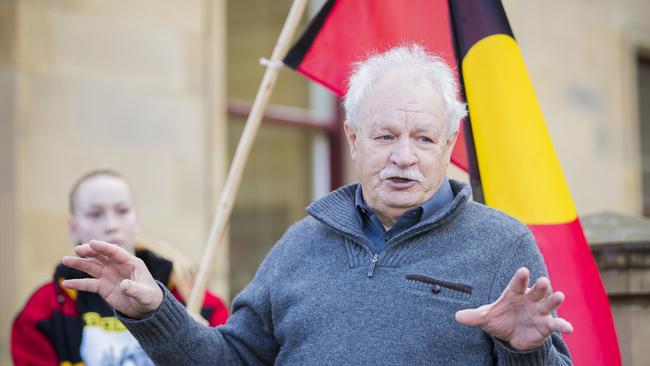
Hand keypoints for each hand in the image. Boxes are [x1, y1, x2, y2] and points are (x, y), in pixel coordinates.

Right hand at [62, 240, 163, 318]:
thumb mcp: (144, 295)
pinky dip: (78, 283)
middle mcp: (118, 266)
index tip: (92, 243)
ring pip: (92, 267)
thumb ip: (134, 289)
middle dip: (90, 251)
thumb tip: (123, 285)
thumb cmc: (149, 298)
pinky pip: (89, 284)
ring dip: (79, 263)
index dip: (104, 247)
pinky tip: (66, 283)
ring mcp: (109, 275)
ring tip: (65, 260)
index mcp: (131, 263)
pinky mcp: (103, 287)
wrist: (146, 309)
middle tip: (77, 249)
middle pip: (101, 256)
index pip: (115, 252)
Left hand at [455, 267, 572, 350]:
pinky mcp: (546, 325)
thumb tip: (457, 317)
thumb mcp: (486, 318)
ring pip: (548, 303)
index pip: (517, 283)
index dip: (521, 277)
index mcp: (514, 293)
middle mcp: (529, 299)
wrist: (511, 336)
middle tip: (543, 281)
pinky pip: (556, 324)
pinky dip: (563, 326)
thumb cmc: (499, 319)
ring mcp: (539, 311)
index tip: (523, 270)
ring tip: (560, 296)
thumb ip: (474, 316)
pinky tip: (569, 329)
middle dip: (540, 286)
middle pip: (536, 290)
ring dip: (554, 300)